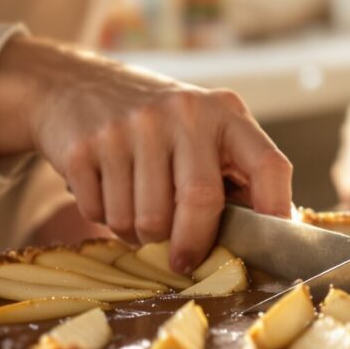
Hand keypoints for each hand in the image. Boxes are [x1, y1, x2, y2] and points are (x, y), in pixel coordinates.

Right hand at [0, 37, 292, 272]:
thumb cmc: (156, 125)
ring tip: (138, 212)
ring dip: (141, 235)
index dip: (274, 212)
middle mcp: (182, 113)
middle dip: (192, 245)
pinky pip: (101, 215)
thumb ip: (232, 174)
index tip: (260, 250)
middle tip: (182, 263)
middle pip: (200, 201)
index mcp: (224, 113)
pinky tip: (108, 192)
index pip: (268, 166)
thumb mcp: (203, 131)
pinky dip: (104, 220)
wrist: (75, 86)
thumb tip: (260, 241)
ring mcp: (130, 127)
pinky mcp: (85, 147)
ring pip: (146, 221)